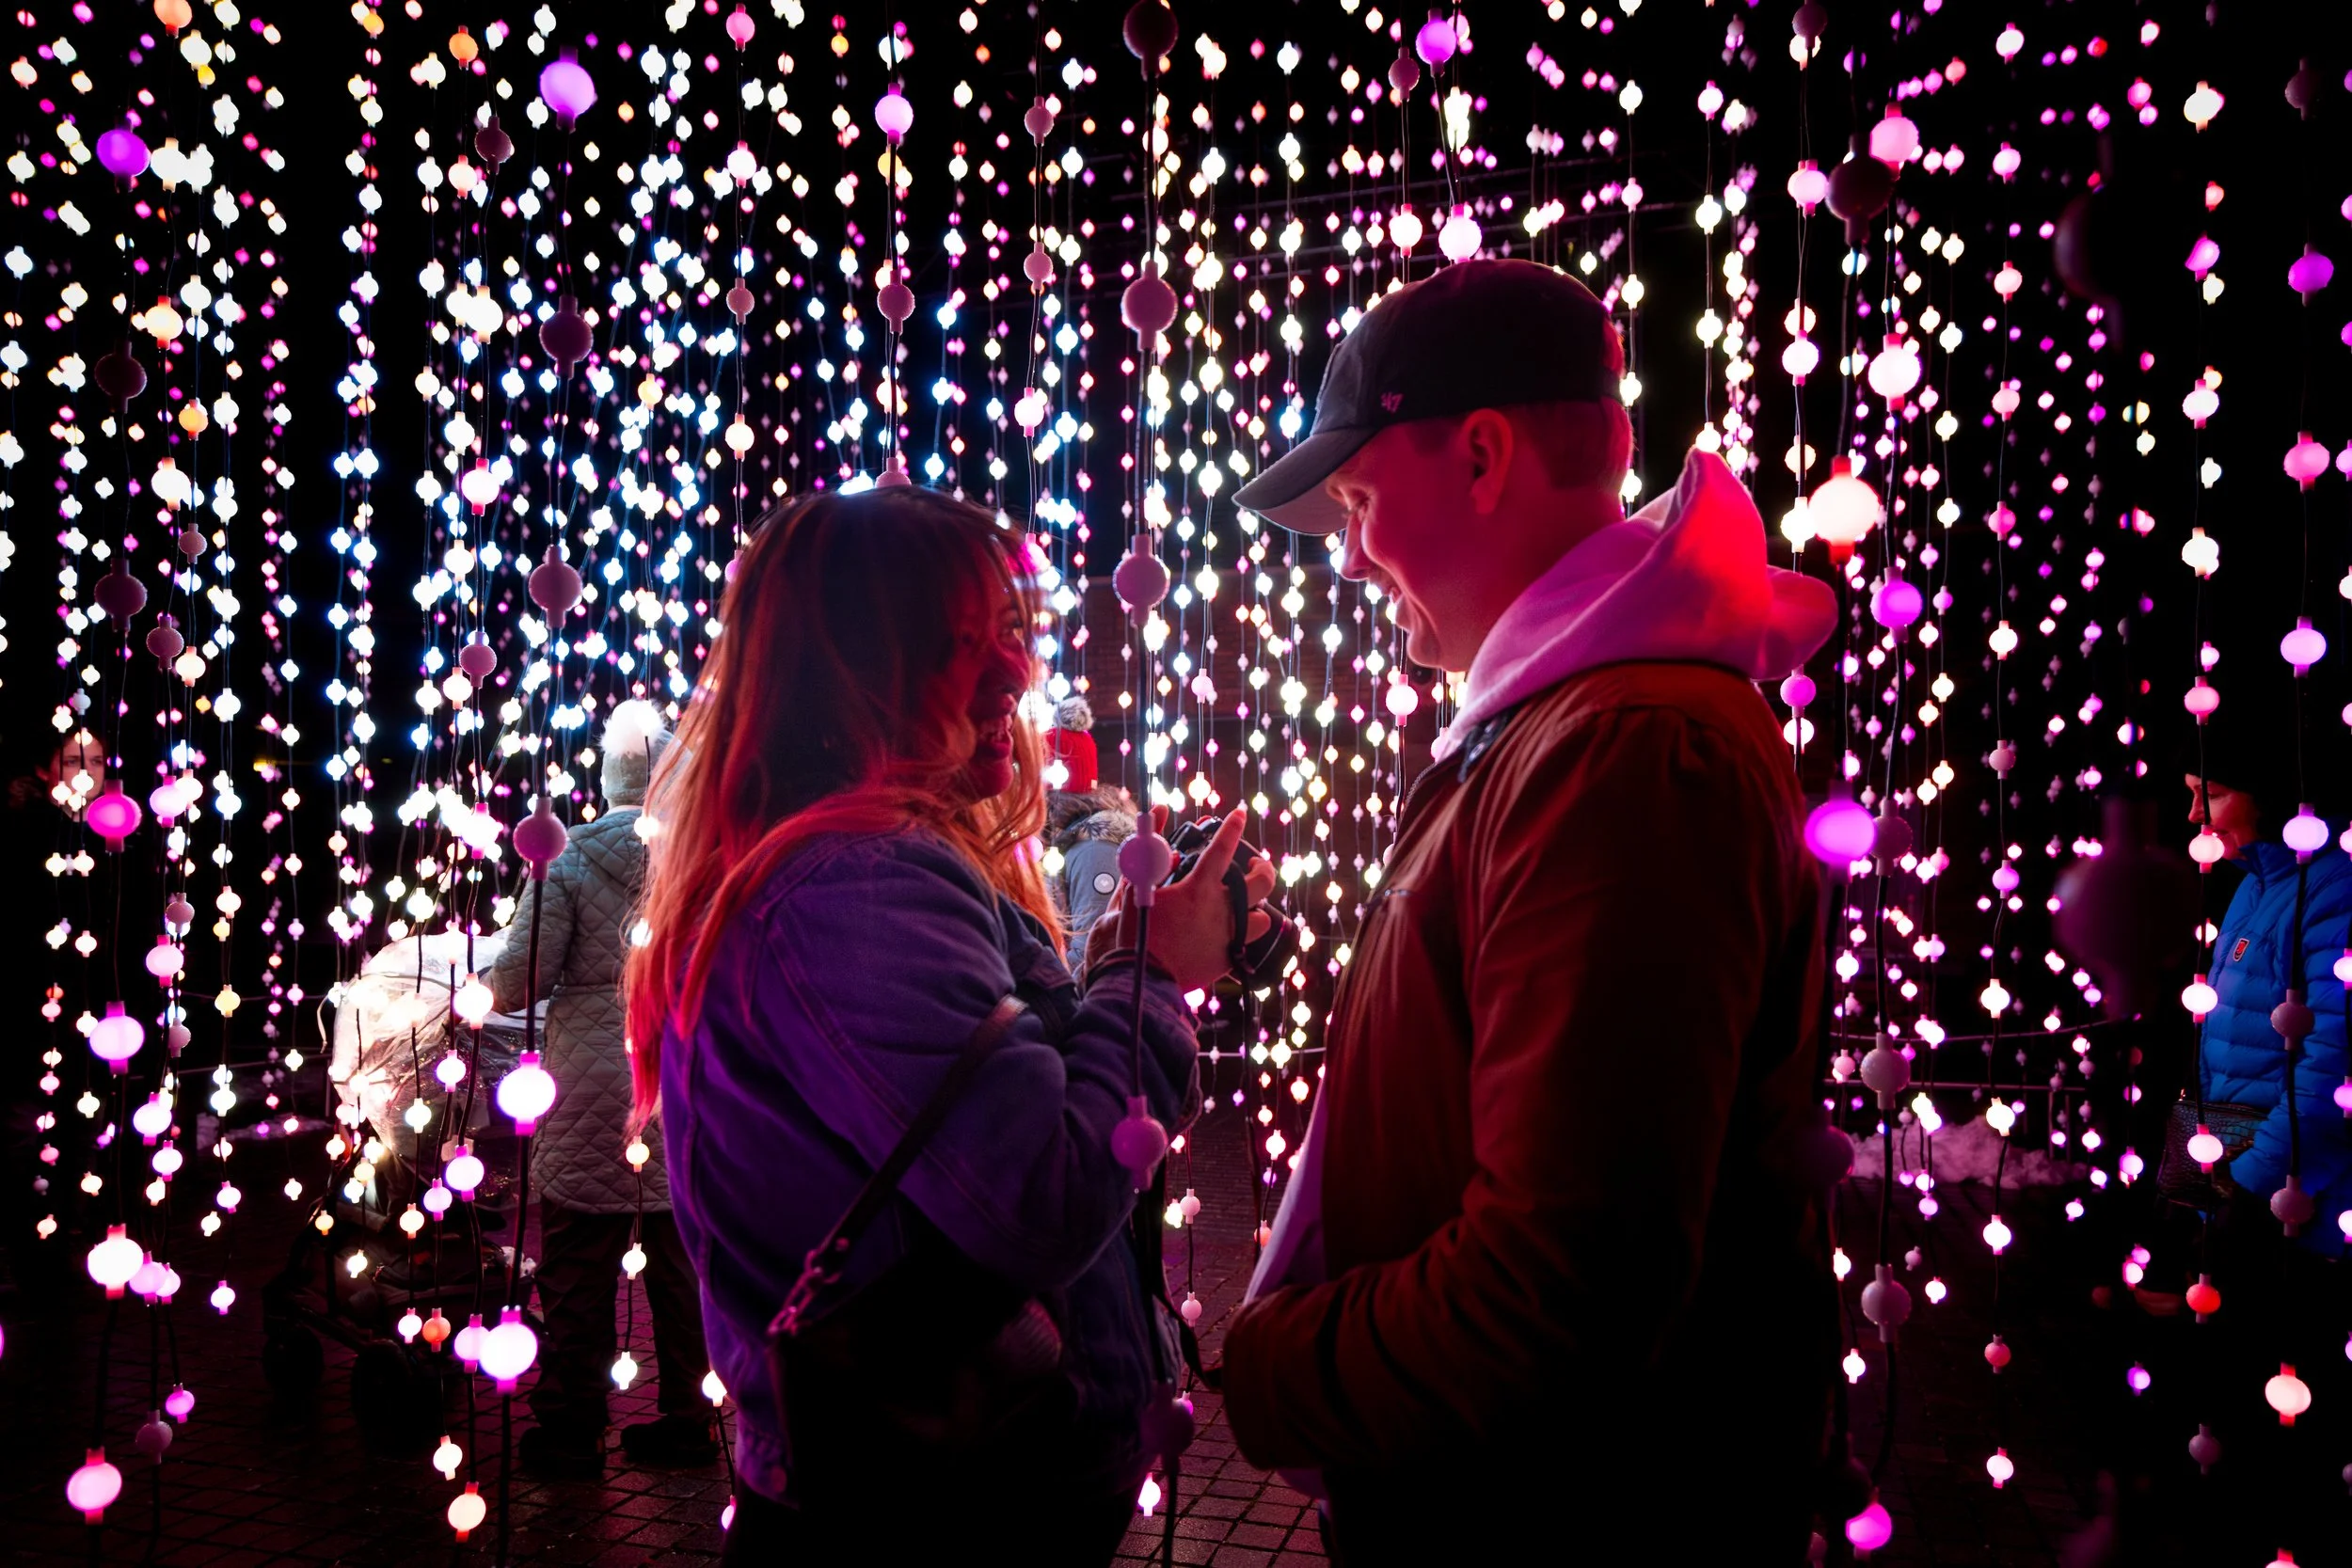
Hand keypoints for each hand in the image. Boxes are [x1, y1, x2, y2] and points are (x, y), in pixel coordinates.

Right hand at [1087, 807, 1277, 992]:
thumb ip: (1153, 866)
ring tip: (1246, 907)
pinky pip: (1244, 945)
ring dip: (1255, 910)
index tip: (1239, 814)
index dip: (1233, 828)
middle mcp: (1221, 910)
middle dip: (1264, 869)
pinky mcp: (1227, 959)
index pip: (1223, 849)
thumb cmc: (1138, 932)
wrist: (1143, 977)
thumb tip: (1172, 854)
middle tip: (1255, 865)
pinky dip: (1240, 937)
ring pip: (1262, 919)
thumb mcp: (1138, 892)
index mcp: (1200, 888)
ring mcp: (1228, 936)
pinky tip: (1229, 935)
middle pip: (1262, 883)